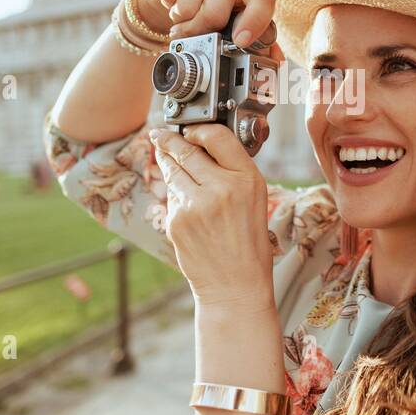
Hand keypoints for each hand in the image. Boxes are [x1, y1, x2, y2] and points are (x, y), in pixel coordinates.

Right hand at [142, 0, 275, 48]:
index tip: (241, 41)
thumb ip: (257, 40)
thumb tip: (277, 62)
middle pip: (215, 13)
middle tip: (193, 28)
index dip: (254, 24)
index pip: (262, 2)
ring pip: (186, 8)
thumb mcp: (233, 18)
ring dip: (180, 18)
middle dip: (199, 30)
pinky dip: (165, 4)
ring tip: (184, 9)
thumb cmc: (208, 2)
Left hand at [148, 123, 274, 313]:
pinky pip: (171, 197)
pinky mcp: (176, 220)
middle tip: (160, 134)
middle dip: (170, 140)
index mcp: (247, 180)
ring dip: (166, 162)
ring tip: (163, 155)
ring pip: (172, 171)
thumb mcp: (255, 200)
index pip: (218, 137)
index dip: (199, 131)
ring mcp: (195, 204)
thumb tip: (201, 147)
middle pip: (186, 151)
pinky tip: (184, 202)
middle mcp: (221, 188)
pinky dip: (173, 194)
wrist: (234, 285)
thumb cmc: (248, 243)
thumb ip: (232, 172)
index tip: (190, 130)